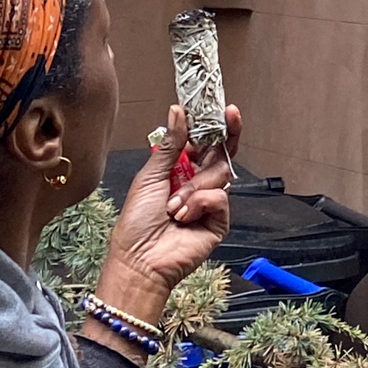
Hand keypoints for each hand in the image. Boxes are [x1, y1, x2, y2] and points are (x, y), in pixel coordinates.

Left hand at [91, 102, 240, 324]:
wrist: (140, 261)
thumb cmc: (137, 221)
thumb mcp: (150, 176)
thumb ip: (171, 144)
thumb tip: (179, 110)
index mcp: (179, 171)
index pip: (203, 143)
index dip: (212, 126)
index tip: (221, 107)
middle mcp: (197, 184)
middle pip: (220, 154)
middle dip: (225, 135)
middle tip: (230, 116)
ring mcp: (209, 202)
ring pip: (218, 174)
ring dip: (194, 186)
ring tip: (173, 205)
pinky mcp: (219, 220)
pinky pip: (220, 197)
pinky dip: (201, 202)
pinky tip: (183, 215)